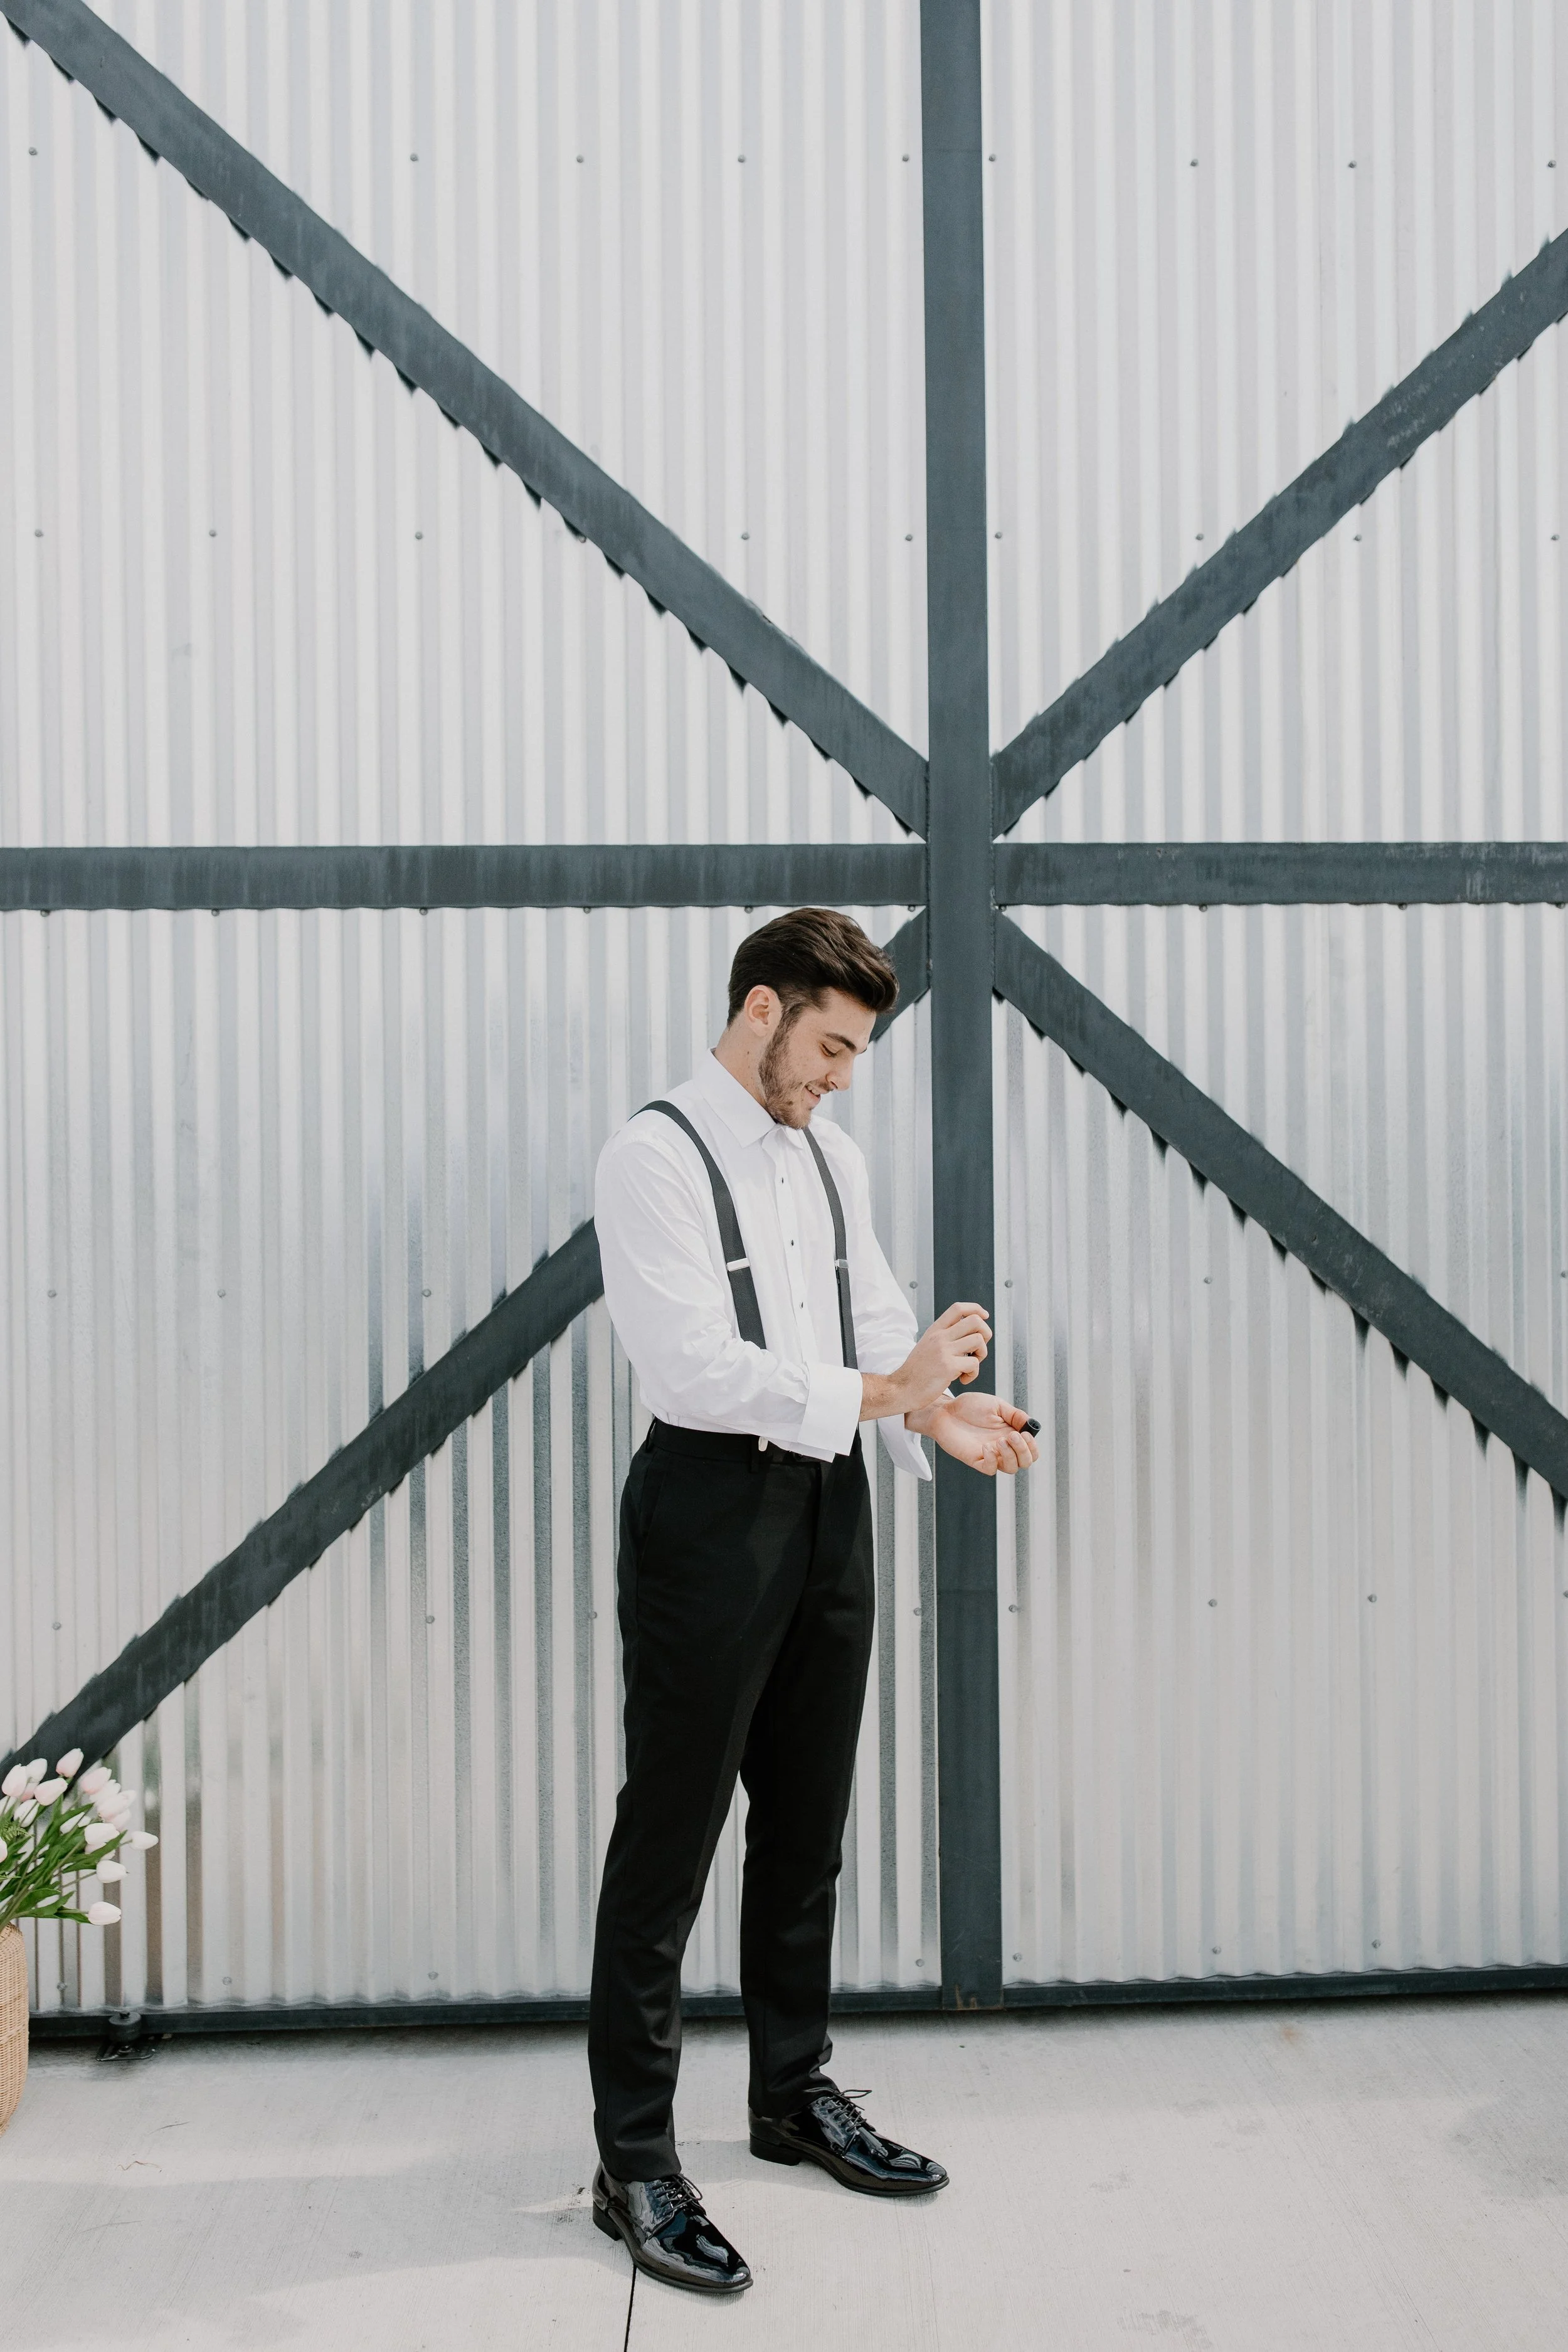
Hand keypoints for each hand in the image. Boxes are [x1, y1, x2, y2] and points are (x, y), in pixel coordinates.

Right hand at [859, 1301, 991, 1421]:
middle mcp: (939, 1337)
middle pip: (975, 1321)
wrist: (901, 1389)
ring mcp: (943, 1351)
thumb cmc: (917, 1372)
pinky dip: (973, 1374)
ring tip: (969, 1366)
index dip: (976, 1309)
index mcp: (935, 1330)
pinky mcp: (948, 1367)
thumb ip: (945, 1338)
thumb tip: (969, 1335)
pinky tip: (962, 1379)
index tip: (984, 1317)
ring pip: (978, 1340)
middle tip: (977, 1350)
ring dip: (981, 1355)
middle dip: (986, 1334)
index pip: (958, 1308)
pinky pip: (974, 1364)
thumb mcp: (928, 1346)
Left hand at [917, 1394, 1038, 1476]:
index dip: (1033, 1446)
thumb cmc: (969, 1407)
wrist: (946, 1410)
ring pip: (1011, 1468)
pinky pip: (990, 1469)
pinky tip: (986, 1447)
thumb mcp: (996, 1405)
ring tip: (999, 1440)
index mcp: (1011, 1434)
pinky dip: (993, 1460)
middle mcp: (1003, 1447)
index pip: (1031, 1450)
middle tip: (1012, 1436)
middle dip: (1023, 1451)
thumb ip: (1015, 1414)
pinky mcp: (975, 1460)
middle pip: (1025, 1462)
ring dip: (1010, 1455)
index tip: (1025, 1433)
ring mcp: (990, 1455)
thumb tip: (1030, 1424)